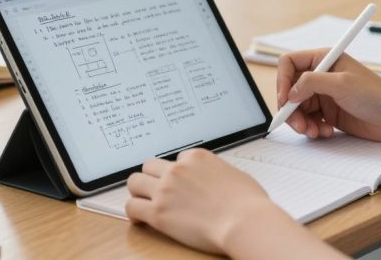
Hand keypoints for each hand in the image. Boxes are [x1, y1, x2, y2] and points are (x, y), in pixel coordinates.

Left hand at [125, 148, 279, 253]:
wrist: (244, 222)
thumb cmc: (248, 203)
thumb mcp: (236, 175)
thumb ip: (219, 172)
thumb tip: (217, 181)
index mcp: (197, 157)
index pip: (177, 158)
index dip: (178, 172)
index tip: (181, 184)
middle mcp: (178, 170)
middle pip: (149, 166)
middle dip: (152, 177)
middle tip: (157, 190)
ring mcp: (165, 190)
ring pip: (134, 182)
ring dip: (138, 191)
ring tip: (144, 202)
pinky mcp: (158, 212)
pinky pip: (132, 206)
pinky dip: (133, 212)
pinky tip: (140, 219)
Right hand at [277, 48, 380, 140]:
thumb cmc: (377, 95)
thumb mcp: (342, 83)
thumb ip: (311, 82)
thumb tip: (289, 92)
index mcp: (324, 60)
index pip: (289, 63)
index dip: (282, 81)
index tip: (285, 100)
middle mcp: (321, 76)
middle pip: (289, 90)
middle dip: (291, 109)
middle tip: (299, 124)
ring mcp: (324, 95)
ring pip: (297, 108)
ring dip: (301, 122)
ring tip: (313, 131)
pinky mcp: (329, 113)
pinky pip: (308, 120)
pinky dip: (312, 128)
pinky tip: (326, 132)